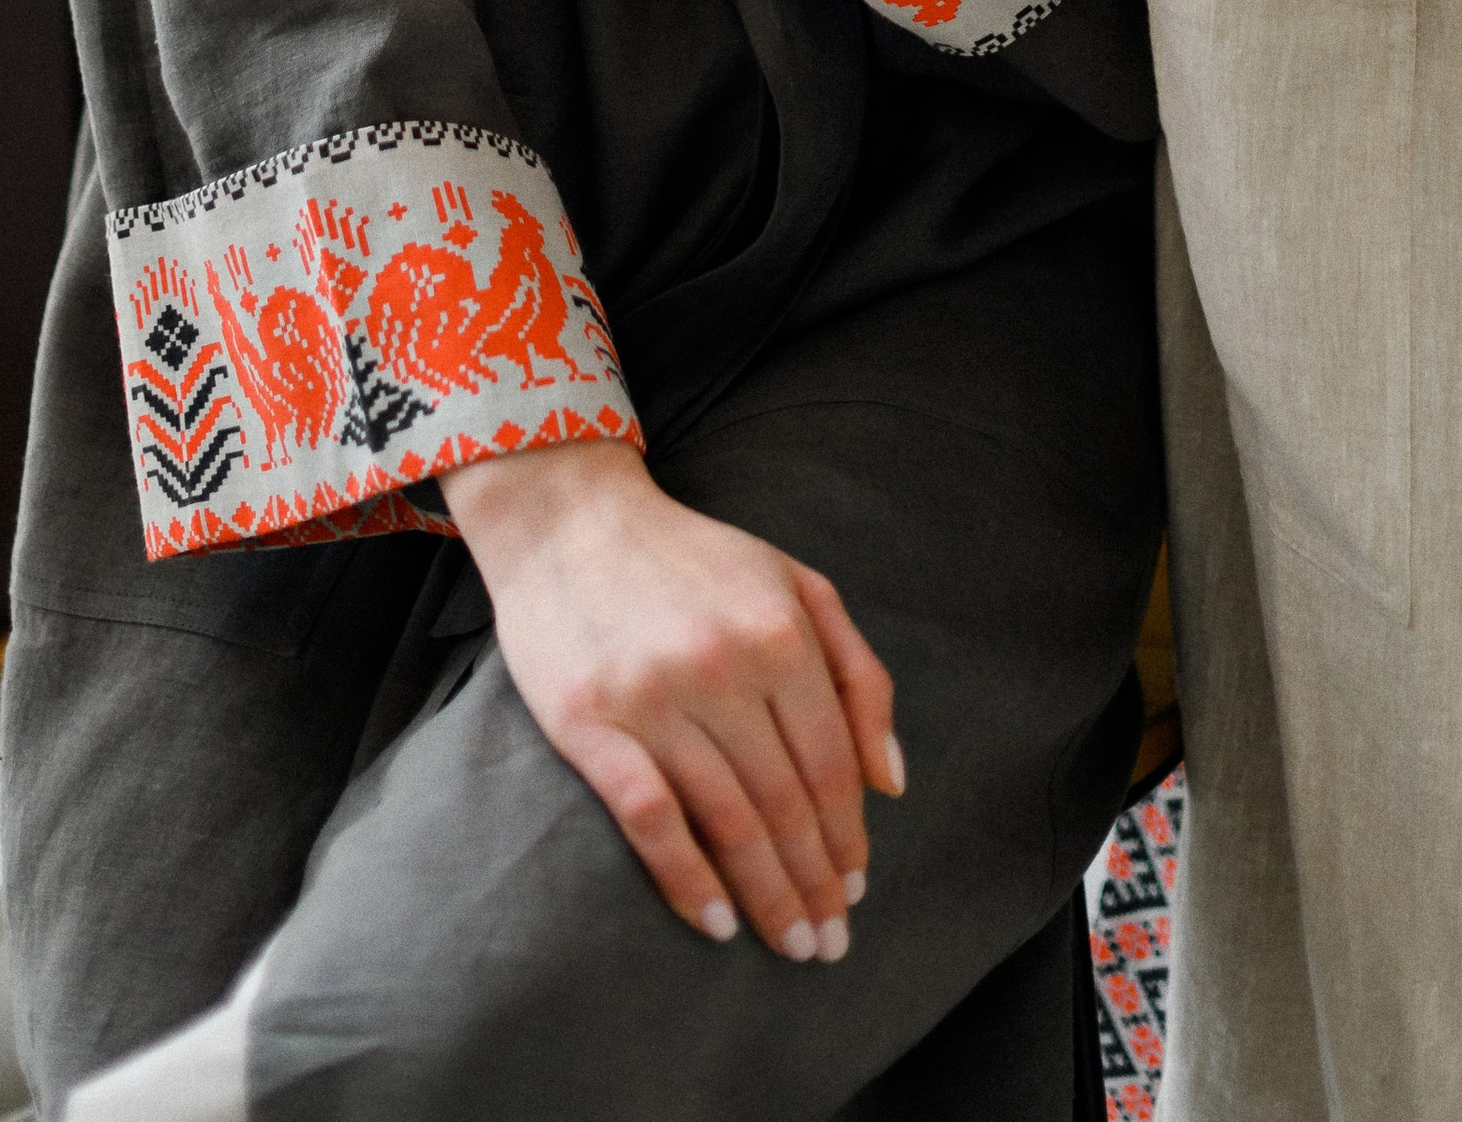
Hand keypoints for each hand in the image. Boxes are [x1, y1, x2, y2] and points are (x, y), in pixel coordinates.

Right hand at [444, 436, 901, 961]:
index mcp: (779, 631)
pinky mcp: (588, 722)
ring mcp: (652, 696)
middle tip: (830, 942)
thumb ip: (857, 673)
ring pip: (727, 820)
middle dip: (815, 883)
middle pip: (785, 802)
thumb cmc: (694, 560)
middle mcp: (722, 665)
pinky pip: (649, 818)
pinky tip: (714, 921)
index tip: (858, 889)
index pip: (830, 764)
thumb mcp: (796, 584)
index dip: (848, 836)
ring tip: (790, 943)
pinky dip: (685, 878)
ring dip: (765, 895)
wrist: (570, 519)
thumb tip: (891, 782)